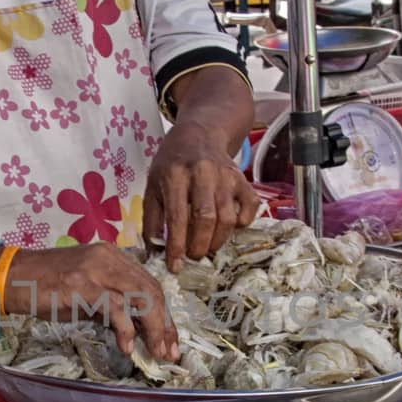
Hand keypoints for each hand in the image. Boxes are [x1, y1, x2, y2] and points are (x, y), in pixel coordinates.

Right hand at [1, 244, 177, 360]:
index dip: (164, 313)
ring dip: (153, 327)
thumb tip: (133, 329)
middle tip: (168, 351)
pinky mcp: (82, 285)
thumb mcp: (84, 291)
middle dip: (165, 323)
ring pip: (140, 296)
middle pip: (151, 289)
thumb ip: (109, 304)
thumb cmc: (43, 286)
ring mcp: (95, 269)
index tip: (169, 338)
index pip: (149, 283)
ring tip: (156, 351)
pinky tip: (126, 346)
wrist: (9, 275)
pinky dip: (125, 328)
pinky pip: (115, 307)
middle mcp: (109, 258)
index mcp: (112, 256)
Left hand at [143, 123, 258, 272]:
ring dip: (218, 241)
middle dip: (199, 246)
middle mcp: (202, 173)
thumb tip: (155, 254)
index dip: (176, 246)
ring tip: (207, 247)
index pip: (177, 217)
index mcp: (174, 175)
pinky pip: (249, 207)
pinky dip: (241, 223)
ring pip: (228, 218)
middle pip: (206, 219)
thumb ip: (152, 220)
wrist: (199, 134)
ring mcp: (226, 175)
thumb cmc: (172, 165)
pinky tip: (228, 227)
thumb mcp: (152, 187)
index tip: (175, 267)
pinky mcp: (242, 179)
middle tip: (193, 256)